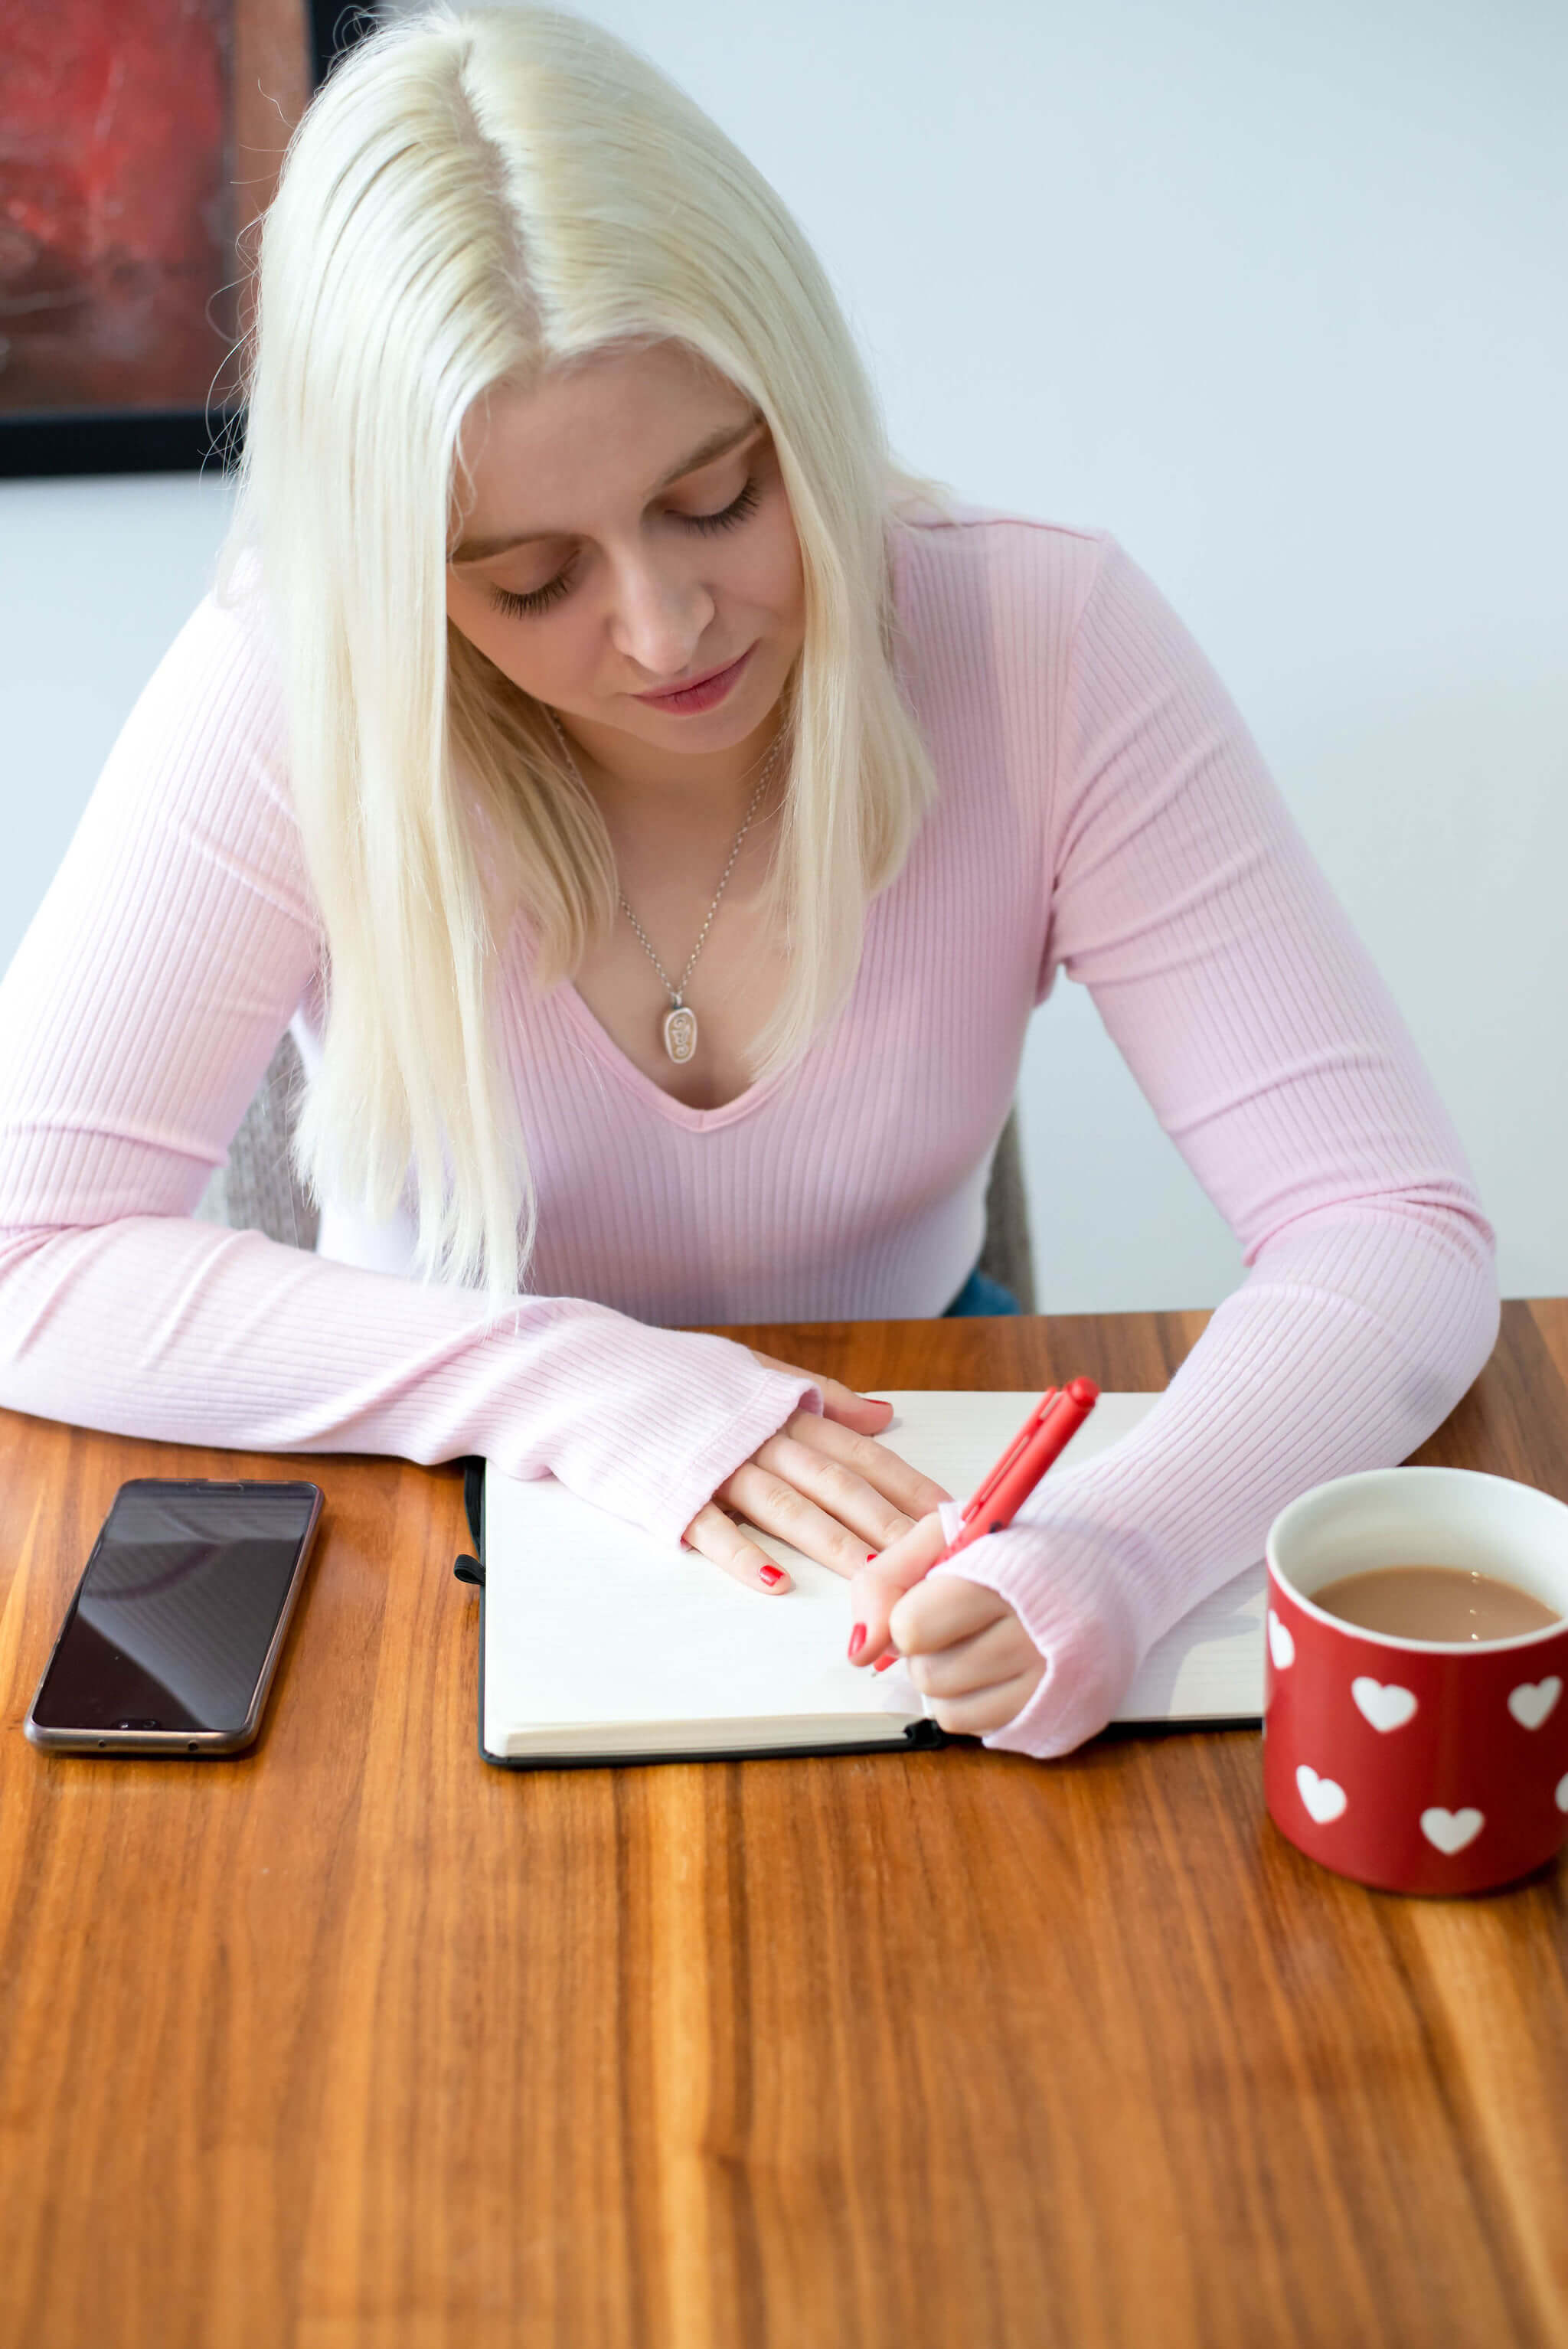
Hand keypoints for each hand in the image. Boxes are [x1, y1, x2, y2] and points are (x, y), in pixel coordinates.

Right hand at [681, 1356, 952, 1595]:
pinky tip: (774, 1583)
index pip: (861, 1454)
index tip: (947, 1517)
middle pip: (836, 1485)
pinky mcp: (673, 1491)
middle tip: (928, 1561)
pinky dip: (743, 1556)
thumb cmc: (675, 1378)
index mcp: (783, 1411)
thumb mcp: (753, 1371)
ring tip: (871, 1577)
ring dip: (832, 1544)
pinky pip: (711, 1528)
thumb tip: (884, 1415)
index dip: (907, 1485)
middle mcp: (759, 1436)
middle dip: (886, 1524)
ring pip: (786, 1507)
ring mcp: (717, 1464)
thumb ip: (820, 1394)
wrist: (593, 1371)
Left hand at [846, 1513, 1045, 1734]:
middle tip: (957, 1621)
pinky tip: (998, 1669)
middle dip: (927, 1649)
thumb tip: (858, 1650)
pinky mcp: (1064, 1715)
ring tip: (978, 1643)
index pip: (913, 1627)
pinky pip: (984, 1731)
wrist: (1113, 1559)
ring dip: (948, 1680)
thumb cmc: (1023, 1544)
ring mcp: (1055, 1682)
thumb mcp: (947, 1533)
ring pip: (949, 1712)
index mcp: (1010, 1576)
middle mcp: (1038, 1636)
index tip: (929, 1598)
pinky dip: (977, 1702)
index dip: (908, 1614)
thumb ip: (887, 1580)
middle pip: (929, 1674)